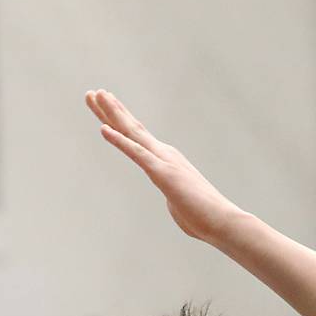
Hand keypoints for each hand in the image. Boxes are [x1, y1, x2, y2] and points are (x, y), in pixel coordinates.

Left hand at [84, 88, 241, 242]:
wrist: (222, 221)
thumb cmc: (202, 217)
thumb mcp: (178, 203)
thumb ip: (172, 195)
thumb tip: (172, 198)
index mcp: (165, 161)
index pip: (137, 137)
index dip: (119, 121)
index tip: (104, 106)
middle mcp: (164, 154)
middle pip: (131, 127)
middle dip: (110, 109)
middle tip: (92, 93)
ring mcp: (164, 161)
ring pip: (132, 132)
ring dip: (112, 113)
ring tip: (96, 95)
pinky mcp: (163, 173)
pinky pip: (137, 154)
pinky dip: (119, 141)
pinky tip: (103, 129)